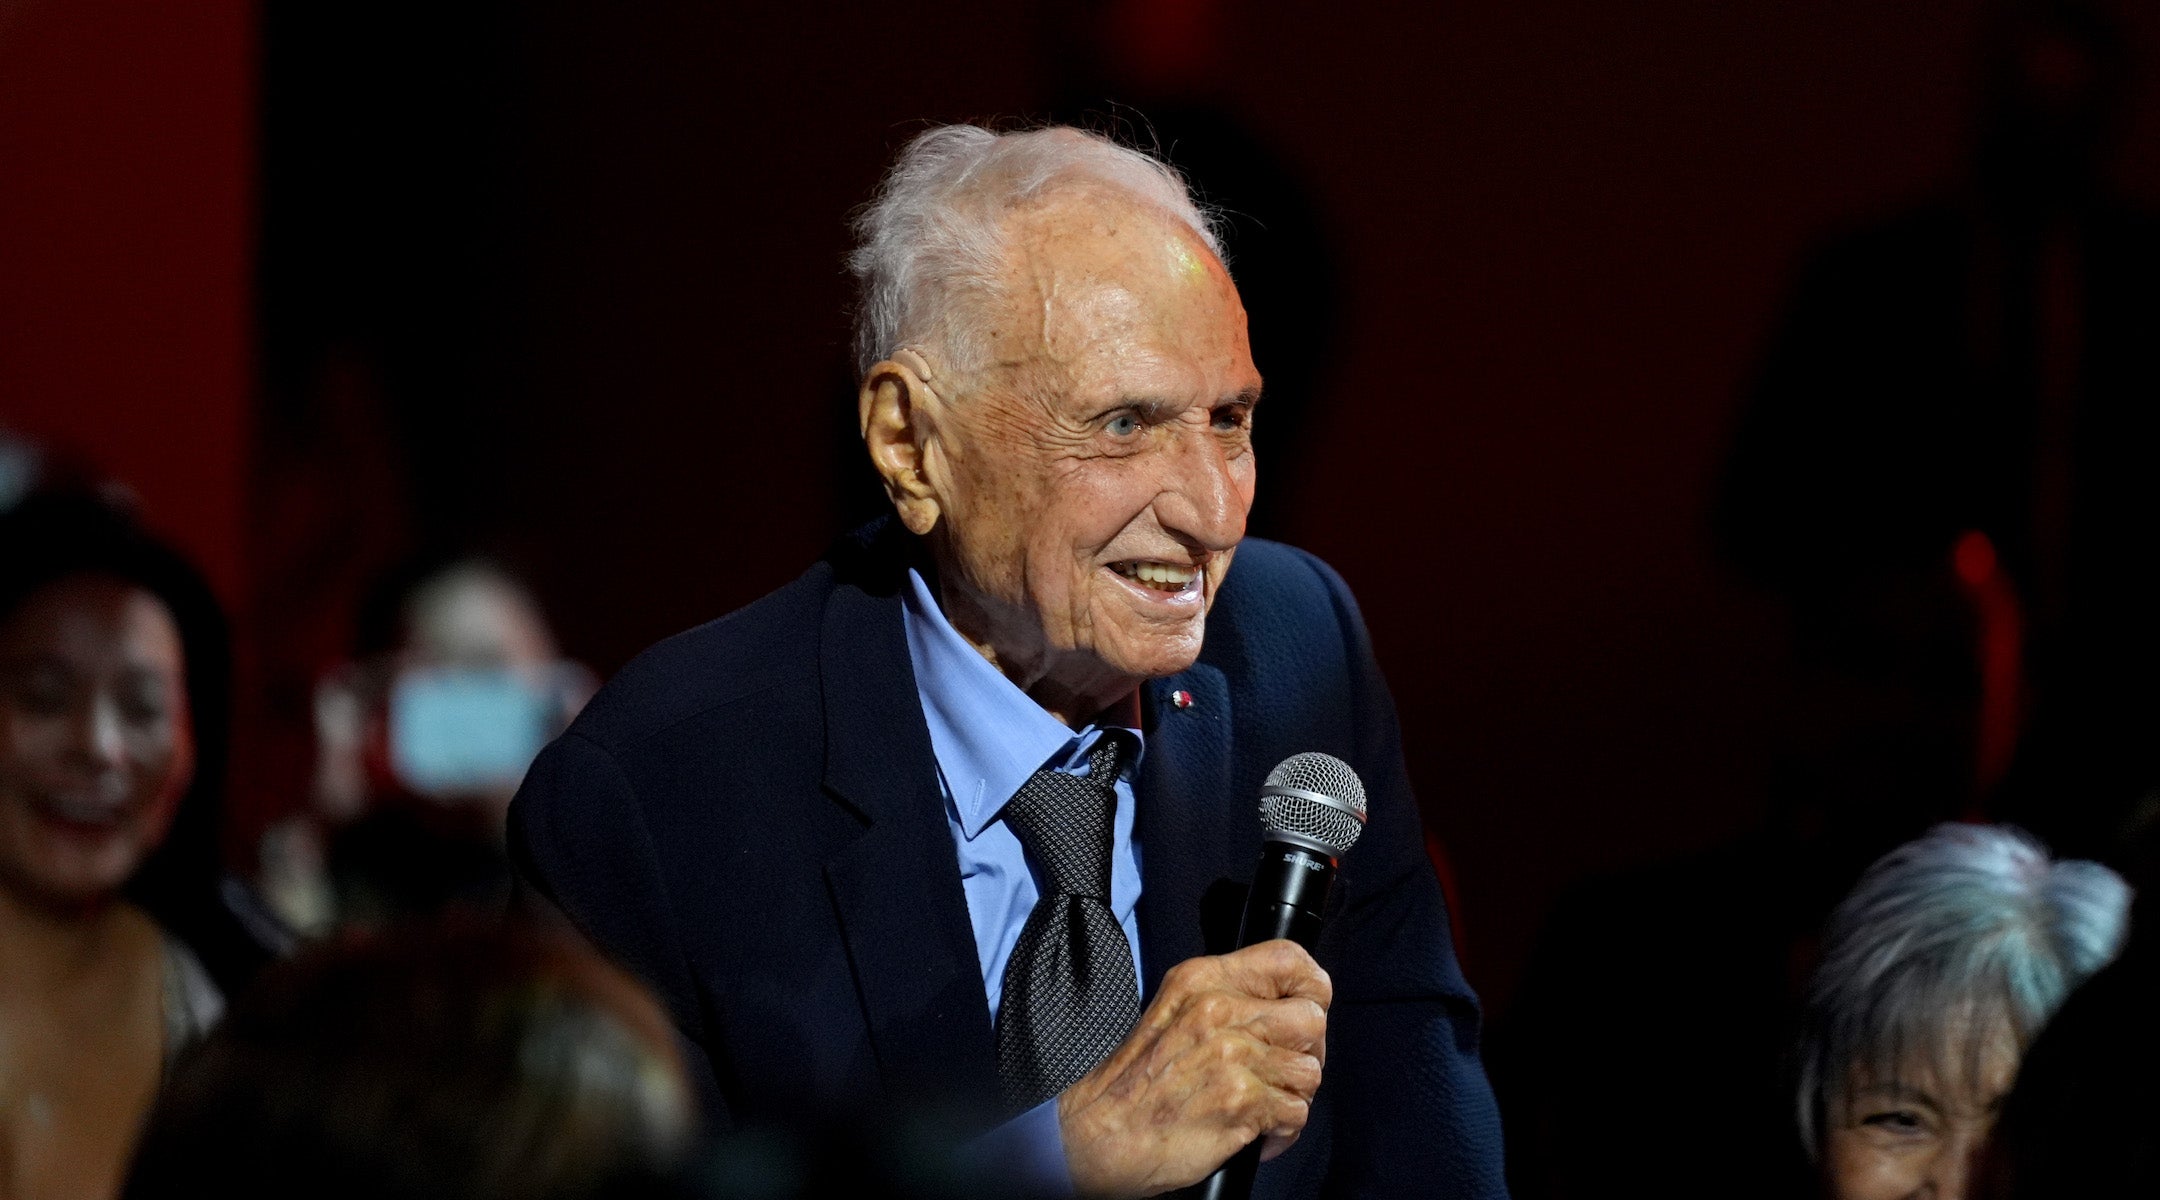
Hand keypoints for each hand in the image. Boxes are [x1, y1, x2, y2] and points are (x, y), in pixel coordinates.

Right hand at [1056, 940, 1330, 1197]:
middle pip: (1312, 1019)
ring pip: (1309, 1071)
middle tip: (1281, 1071)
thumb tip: (1283, 1005)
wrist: (1099, 1134)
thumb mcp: (1174, 1011)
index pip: (1289, 959)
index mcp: (1203, 980)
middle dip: (1306, 1053)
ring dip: (1293, 1096)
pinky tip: (1256, 1132)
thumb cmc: (1135, 1083)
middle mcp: (1220, 1010)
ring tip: (1262, 1105)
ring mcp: (1232, 1055)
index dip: (1312, 988)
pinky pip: (1297, 1114)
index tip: (1307, 1010)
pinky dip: (1282, 1131)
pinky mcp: (1240, 1101)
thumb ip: (1225, 1000)